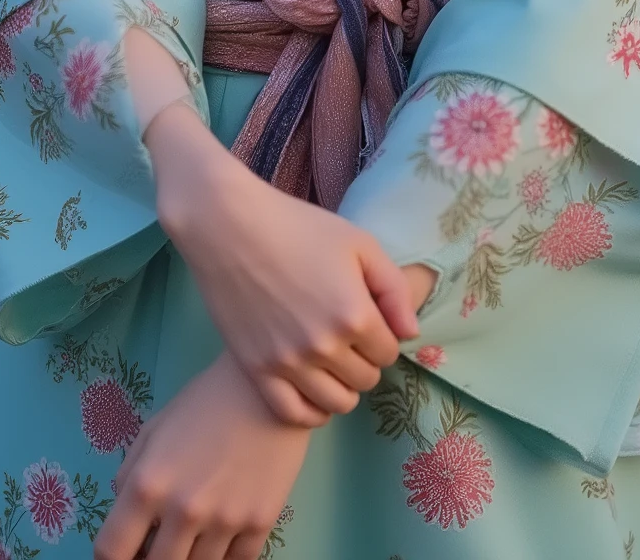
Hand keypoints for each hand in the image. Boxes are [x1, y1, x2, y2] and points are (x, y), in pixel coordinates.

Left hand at [94, 351, 310, 559]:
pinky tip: (223, 534)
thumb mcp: (154, 431)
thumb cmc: (205, 403)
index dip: (110, 558)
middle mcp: (184, 510)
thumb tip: (124, 519)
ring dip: (190, 556)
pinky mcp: (261, 523)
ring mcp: (225, 521)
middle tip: (161, 541)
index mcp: (148, 483)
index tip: (123, 551)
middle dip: (151, 559)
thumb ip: (129, 476)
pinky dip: (225, 556)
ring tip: (194, 531)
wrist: (268, 386)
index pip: (110, 550)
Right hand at [145, 103, 418, 425]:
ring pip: (337, 402)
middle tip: (350, 337)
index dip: (383, 337)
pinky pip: (295, 414)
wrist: (229, 225)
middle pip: (366, 379)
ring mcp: (288, 363)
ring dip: (343, 385)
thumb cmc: (298, 226)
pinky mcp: (256, 371)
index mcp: (354, 313)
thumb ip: (393, 289)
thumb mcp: (358, 243)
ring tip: (334, 361)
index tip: (369, 321)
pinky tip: (313, 389)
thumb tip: (411, 334)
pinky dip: (312, 411)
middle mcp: (324, 346)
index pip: (389, 352)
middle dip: (365, 360)